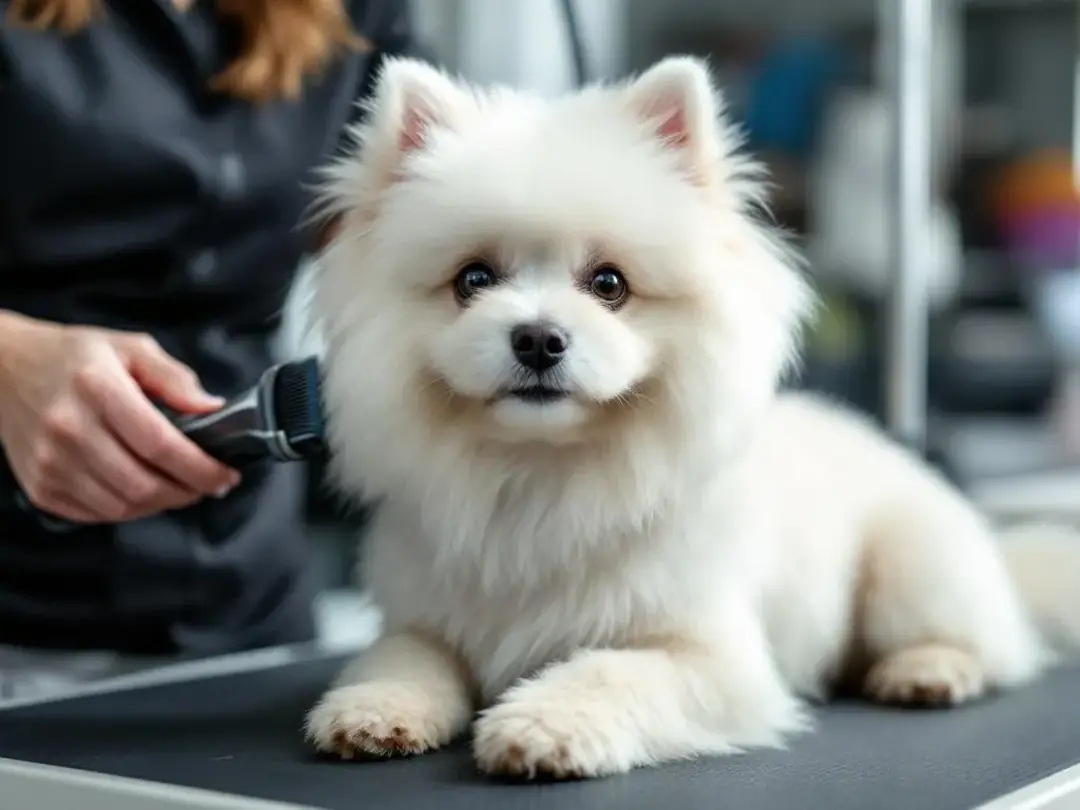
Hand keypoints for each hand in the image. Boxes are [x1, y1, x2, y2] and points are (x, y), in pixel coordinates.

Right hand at [0, 314, 240, 523]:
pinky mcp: (40, 486)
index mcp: (97, 388)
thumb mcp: (131, 348)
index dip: (201, 467)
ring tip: (182, 488)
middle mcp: (69, 429)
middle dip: (189, 492)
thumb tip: (213, 409)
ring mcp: (50, 463)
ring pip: (122, 506)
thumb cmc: (73, 356)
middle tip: (210, 485)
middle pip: (143, 484)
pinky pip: (96, 514)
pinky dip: (130, 510)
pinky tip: (146, 493)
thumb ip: (174, 378)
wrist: (3, 368)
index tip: (226, 474)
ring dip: (162, 505)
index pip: (160, 444)